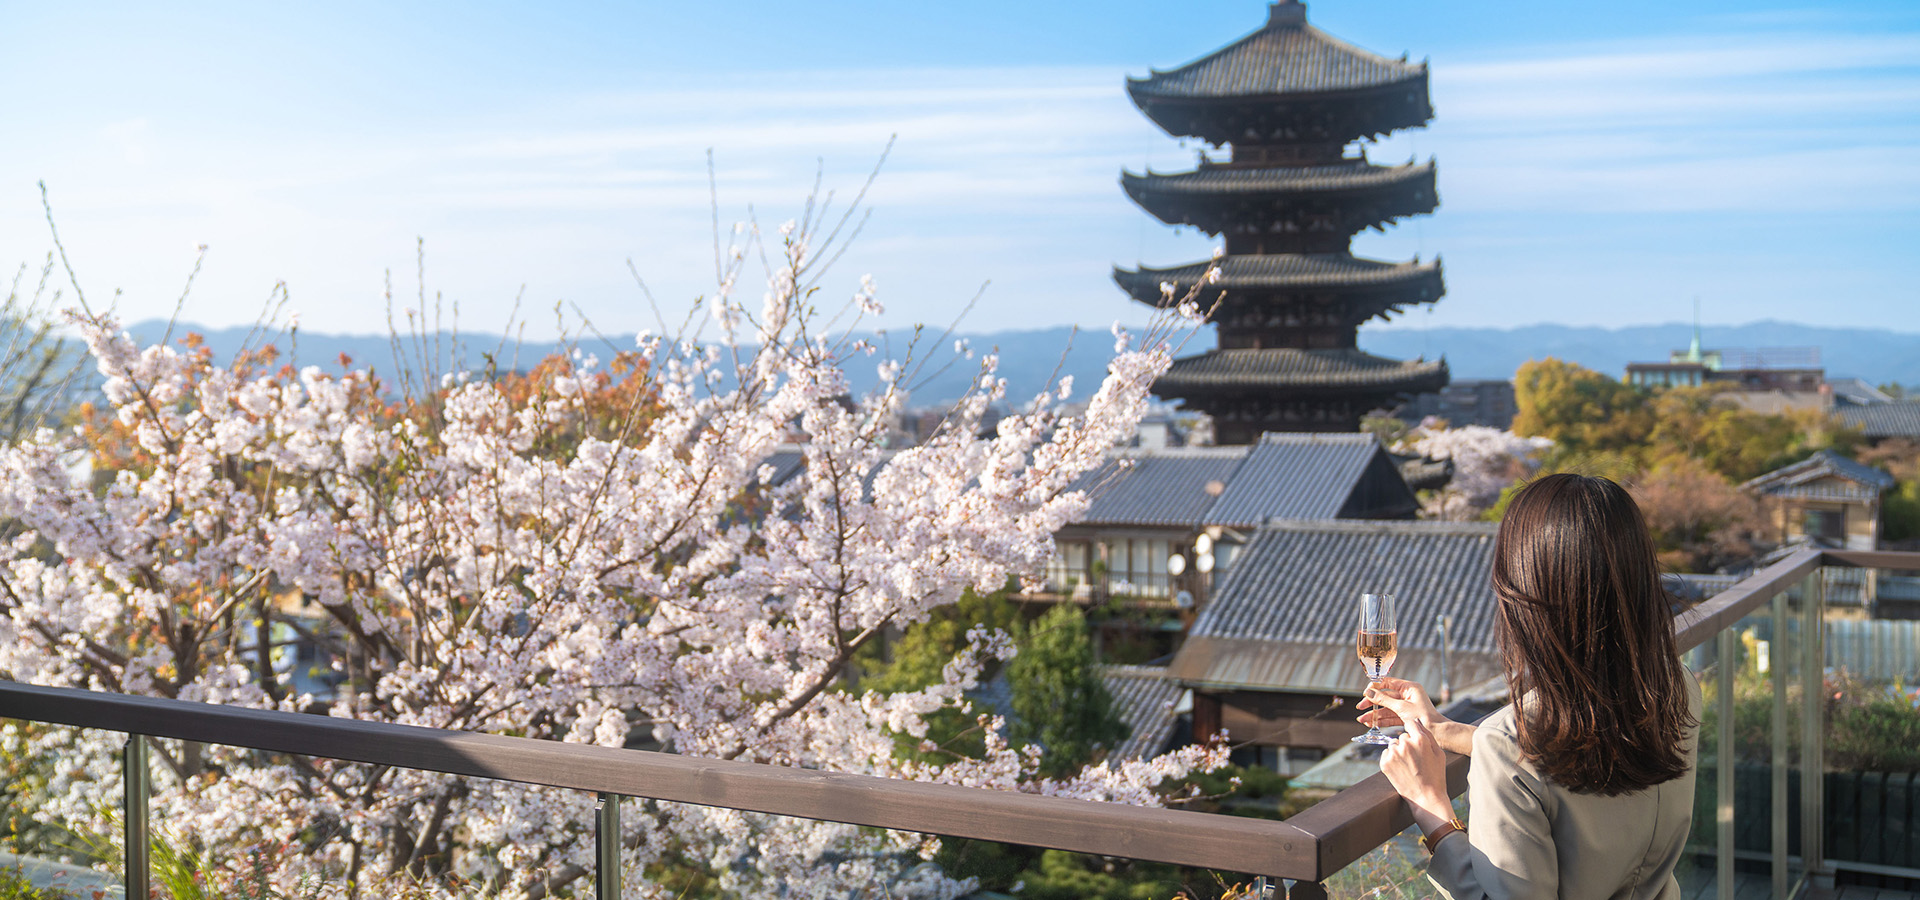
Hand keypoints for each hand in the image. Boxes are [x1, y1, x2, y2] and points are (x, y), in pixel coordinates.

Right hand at [1359, 677, 1473, 755]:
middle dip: (1372, 703)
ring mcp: (1406, 707)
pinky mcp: (1405, 718)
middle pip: (1385, 697)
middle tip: (1360, 707)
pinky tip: (1371, 723)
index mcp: (1410, 688)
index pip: (1388, 682)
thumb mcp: (1401, 707)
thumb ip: (1384, 700)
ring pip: (1386, 709)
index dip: (1375, 687)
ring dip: (1374, 714)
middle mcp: (1407, 696)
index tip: (1365, 693)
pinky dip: (1381, 720)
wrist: (1438, 734)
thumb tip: (1369, 692)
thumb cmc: (1424, 718)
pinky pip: (1390, 717)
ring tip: (1362, 720)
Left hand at [1380, 718, 1453, 830]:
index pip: (1411, 723)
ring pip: (1393, 745)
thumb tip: (1417, 721)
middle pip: (1402, 736)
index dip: (1413, 731)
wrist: (1426, 797)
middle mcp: (1405, 744)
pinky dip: (1391, 759)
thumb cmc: (1436, 775)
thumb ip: (1428, 734)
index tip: (1415, 740)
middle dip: (1407, 744)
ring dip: (1399, 752)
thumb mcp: (1439, 753)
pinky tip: (1401, 769)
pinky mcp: (1384, 763)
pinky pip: (1386, 754)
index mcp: (1420, 739)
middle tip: (1415, 760)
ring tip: (1409, 766)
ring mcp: (1394, 753)